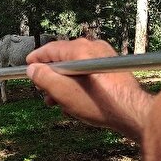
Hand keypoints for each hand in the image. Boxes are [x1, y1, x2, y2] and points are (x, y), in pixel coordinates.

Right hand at [27, 39, 153, 140]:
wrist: (132, 112)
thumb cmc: (99, 102)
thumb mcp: (62, 92)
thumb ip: (43, 78)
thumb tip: (33, 69)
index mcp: (79, 50)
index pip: (50, 49)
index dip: (36, 59)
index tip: (28, 67)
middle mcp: (93, 47)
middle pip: (64, 58)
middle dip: (52, 77)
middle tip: (43, 92)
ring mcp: (105, 56)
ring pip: (76, 67)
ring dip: (65, 84)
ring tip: (59, 103)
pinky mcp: (113, 68)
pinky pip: (89, 72)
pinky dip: (79, 84)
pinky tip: (77, 103)